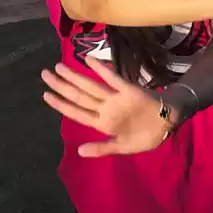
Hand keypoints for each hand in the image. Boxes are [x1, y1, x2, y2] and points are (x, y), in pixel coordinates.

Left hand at [42, 57, 170, 156]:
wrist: (168, 124)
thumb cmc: (145, 135)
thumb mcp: (123, 147)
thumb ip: (102, 148)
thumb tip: (80, 152)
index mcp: (102, 123)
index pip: (76, 112)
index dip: (61, 104)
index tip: (45, 95)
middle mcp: (105, 108)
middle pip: (79, 96)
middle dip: (61, 86)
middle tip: (44, 74)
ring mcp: (116, 99)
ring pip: (91, 87)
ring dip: (75, 77)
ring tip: (59, 67)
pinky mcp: (129, 90)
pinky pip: (113, 79)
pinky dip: (101, 70)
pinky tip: (89, 61)